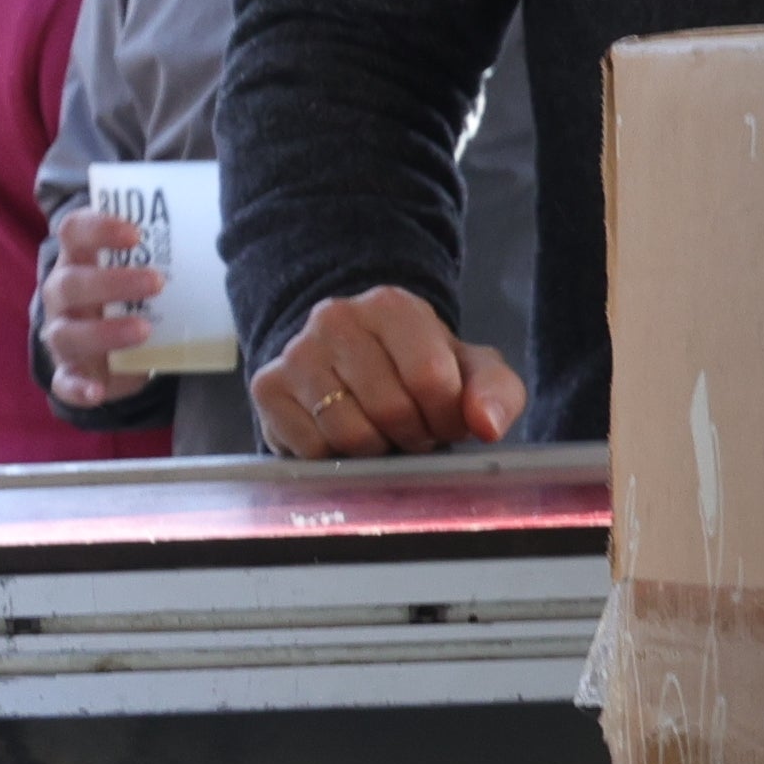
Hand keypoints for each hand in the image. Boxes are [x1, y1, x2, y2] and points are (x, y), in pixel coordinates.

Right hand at [39, 202, 161, 413]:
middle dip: (111, 282)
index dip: (97, 228)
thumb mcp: (146, 265)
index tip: (135, 234)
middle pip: (68, 283)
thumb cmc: (134, 295)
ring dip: (104, 331)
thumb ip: (170, 247)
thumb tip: (229, 223)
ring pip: (65, 333)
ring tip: (145, 330)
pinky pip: (64, 383)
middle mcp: (61, 294)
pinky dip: (78, 388)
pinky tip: (98, 391)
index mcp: (78, 258)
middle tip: (157, 283)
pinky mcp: (70, 372)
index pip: (72, 231)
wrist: (117, 346)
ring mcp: (61, 334)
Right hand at [246, 286, 522, 458]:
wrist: (350, 364)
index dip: (447, 417)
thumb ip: (495, 393)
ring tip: (381, 434)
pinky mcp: (268, 387)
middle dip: (412, 435)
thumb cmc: (417, 371)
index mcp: (391, 306)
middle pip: (390, 409)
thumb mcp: (471, 373)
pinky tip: (343, 438)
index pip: (431, 378)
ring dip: (375, 450)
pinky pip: (311, 448)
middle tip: (414, 432)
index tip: (445, 420)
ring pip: (349, 433)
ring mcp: (296, 353)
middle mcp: (336, 319)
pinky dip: (335, 457)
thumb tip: (486, 425)